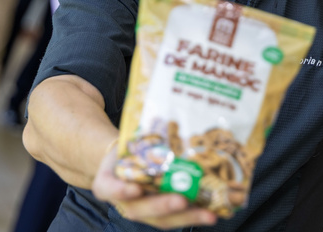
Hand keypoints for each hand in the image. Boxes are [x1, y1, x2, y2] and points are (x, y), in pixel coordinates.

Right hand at [92, 144, 216, 228]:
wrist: (122, 160)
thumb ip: (135, 136)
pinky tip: (215, 213)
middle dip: (163, 205)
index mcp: (107, 183)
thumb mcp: (122, 143)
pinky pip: (177, 218)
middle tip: (181, 200)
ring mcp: (144, 210)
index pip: (110, 188)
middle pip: (141, 209)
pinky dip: (196, 216)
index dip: (122, 192)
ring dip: (187, 217)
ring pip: (163, 219)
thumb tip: (157, 103)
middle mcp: (124, 201)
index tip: (135, 188)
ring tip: (209, 215)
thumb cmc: (125, 149)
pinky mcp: (161, 213)